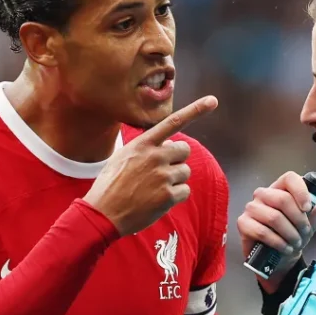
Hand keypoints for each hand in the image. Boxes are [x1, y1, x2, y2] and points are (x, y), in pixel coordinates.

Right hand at [84, 96, 218, 235]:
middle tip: (161, 170)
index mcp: (143, 144)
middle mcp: (155, 156)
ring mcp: (163, 176)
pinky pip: (185, 191)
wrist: (103, 213)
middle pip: (185, 150)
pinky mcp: (168, 196)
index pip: (173, 122)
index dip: (195, 110)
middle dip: (177, 159)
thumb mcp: (122, 157)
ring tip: (154, 188)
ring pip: (185, 172)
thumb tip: (169, 145)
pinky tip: (157, 200)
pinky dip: (175, 196)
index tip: (212, 101)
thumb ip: (146, 148)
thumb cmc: (111, 185)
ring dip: (175, 180)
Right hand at [236, 171, 315, 292]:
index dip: (300, 191)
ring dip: (289, 234)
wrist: (281, 258)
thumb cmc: (294, 234)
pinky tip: (284, 248)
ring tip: (295, 244)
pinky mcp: (243, 224)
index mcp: (281, 188)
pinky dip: (277, 242)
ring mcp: (251, 208)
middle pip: (281, 199)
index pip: (289, 177)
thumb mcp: (313, 220)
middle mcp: (264, 194)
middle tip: (304, 234)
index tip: (308, 209)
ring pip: (273, 217)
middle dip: (298, 221)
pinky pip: (261, 230)